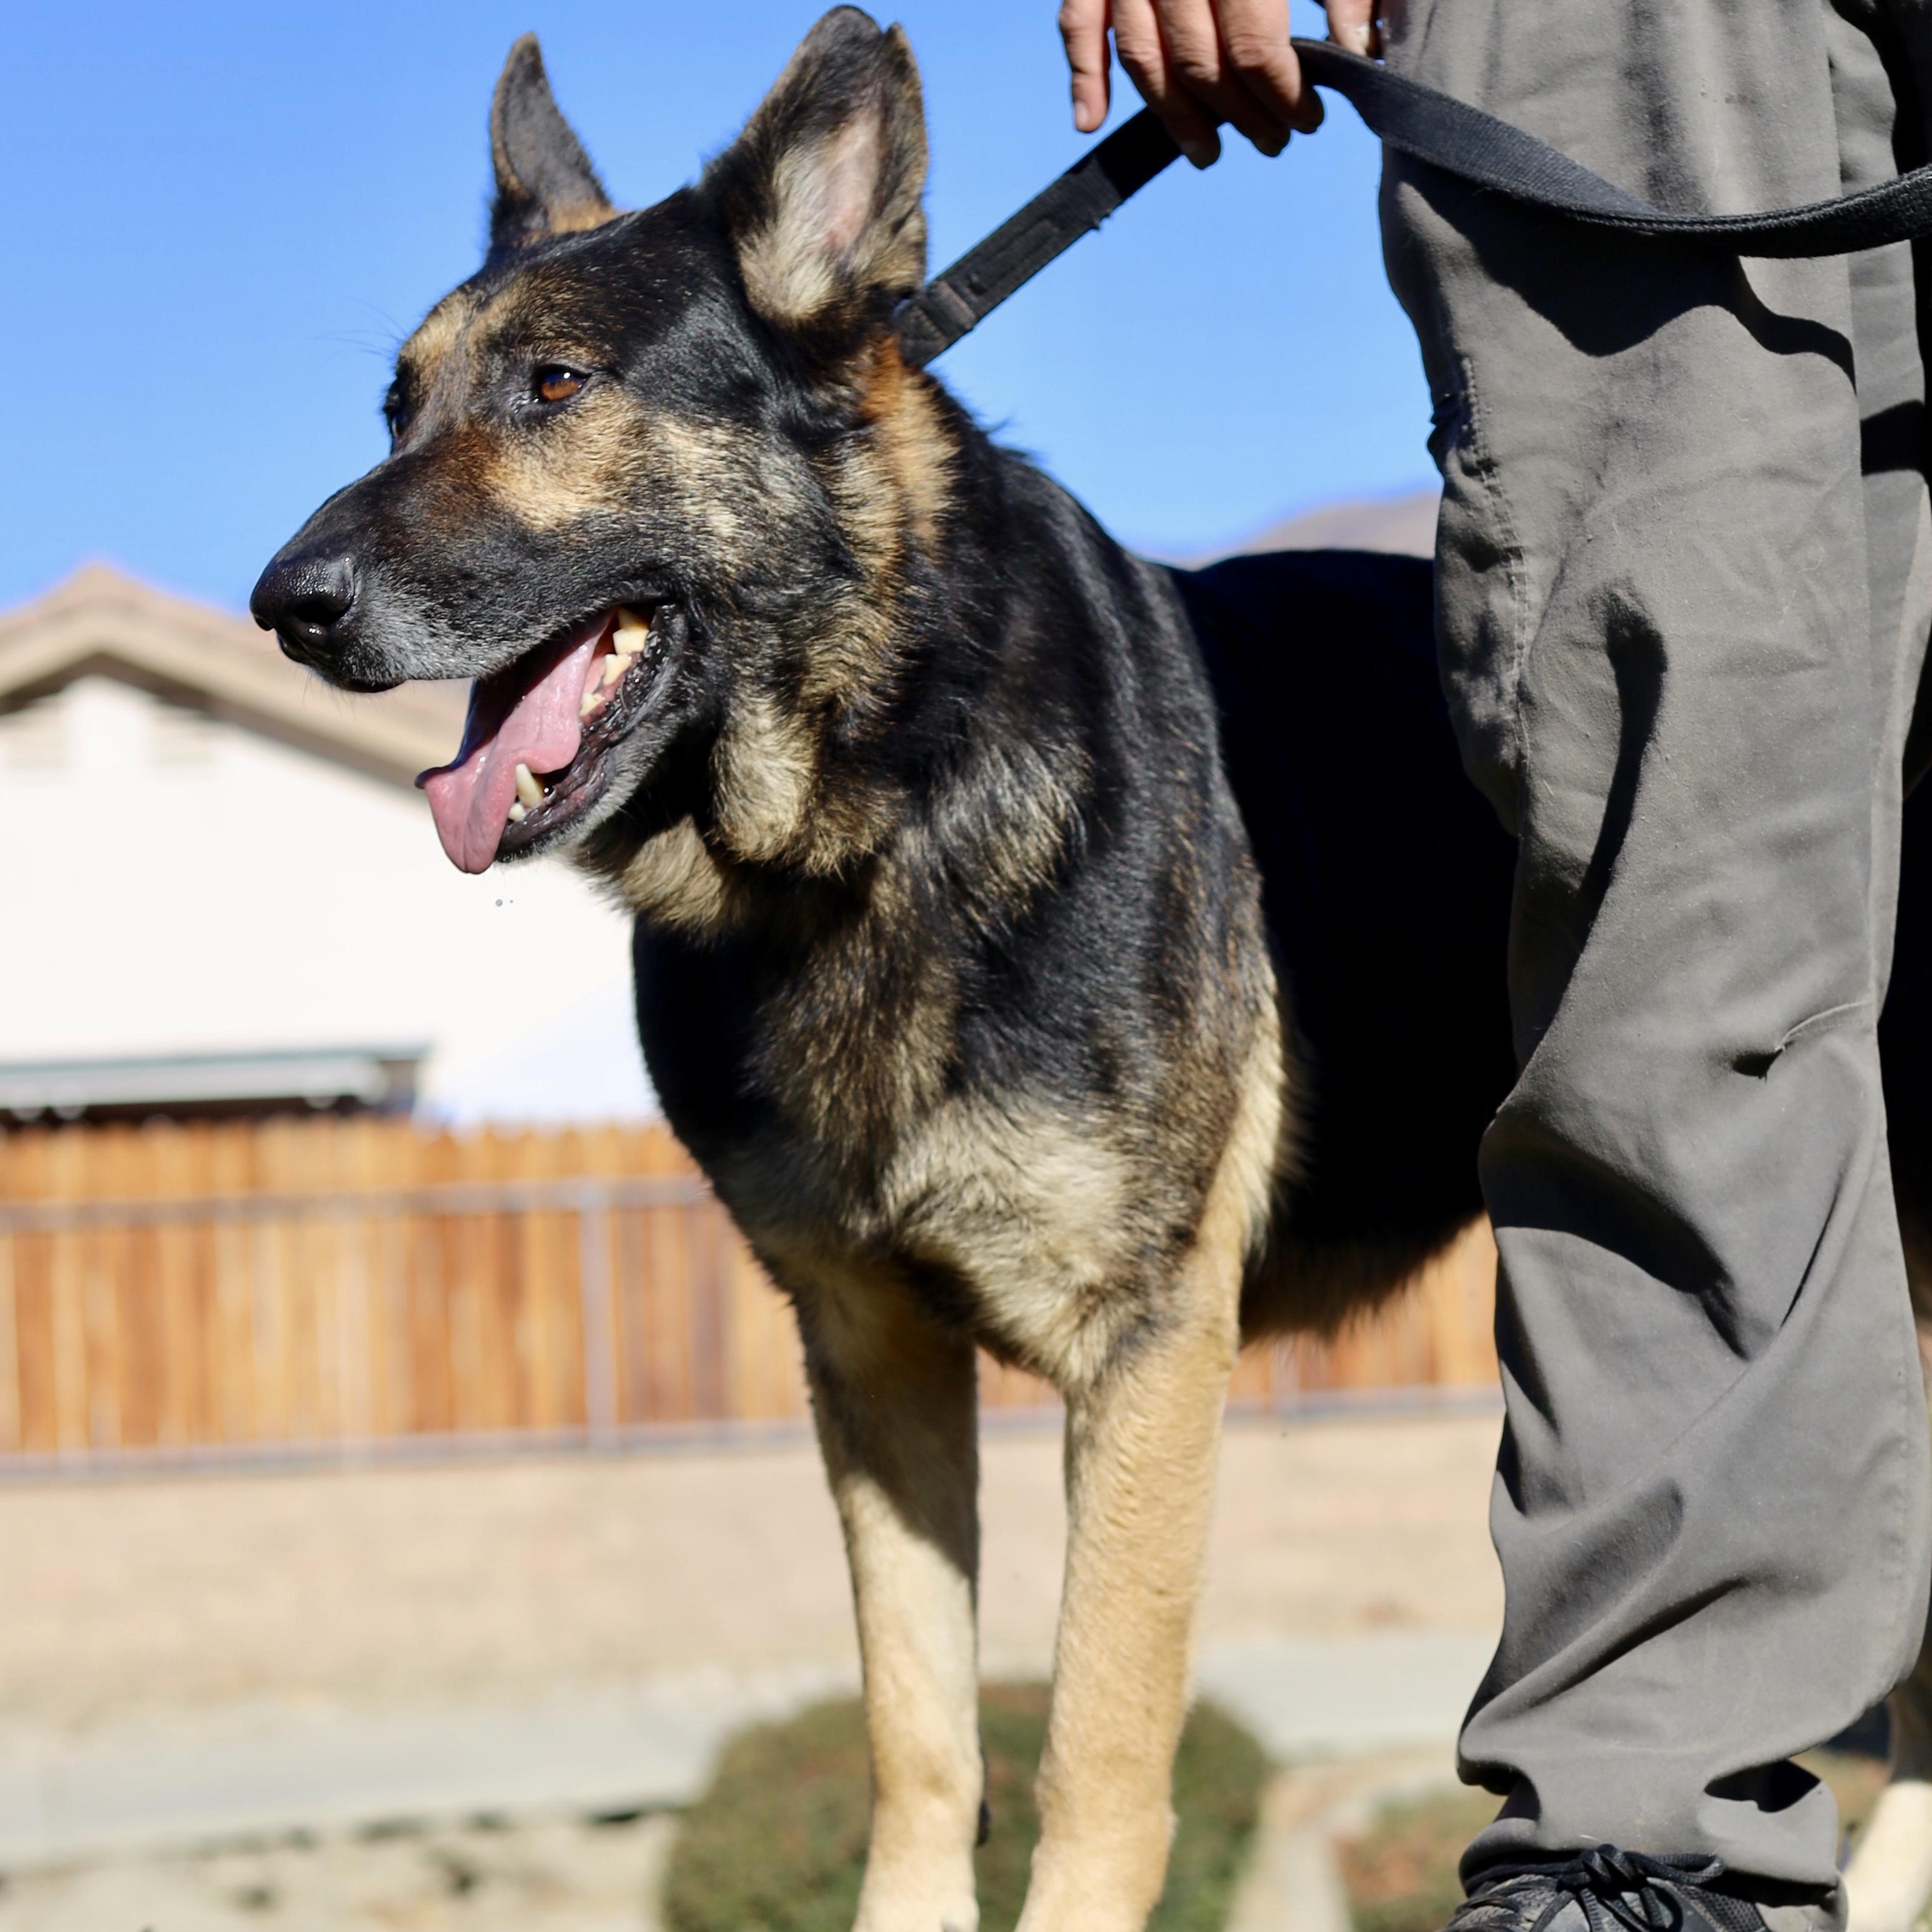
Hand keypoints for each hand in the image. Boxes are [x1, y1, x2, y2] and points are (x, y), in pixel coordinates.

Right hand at [1058, 0, 1378, 165]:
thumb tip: (1359, 51)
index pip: (1253, 46)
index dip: (1281, 95)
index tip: (1307, 118)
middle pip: (1199, 62)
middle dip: (1238, 114)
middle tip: (1272, 140)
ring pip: (1144, 58)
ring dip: (1174, 117)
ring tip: (1208, 152)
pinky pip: (1078, 21)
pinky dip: (1083, 74)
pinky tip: (1092, 121)